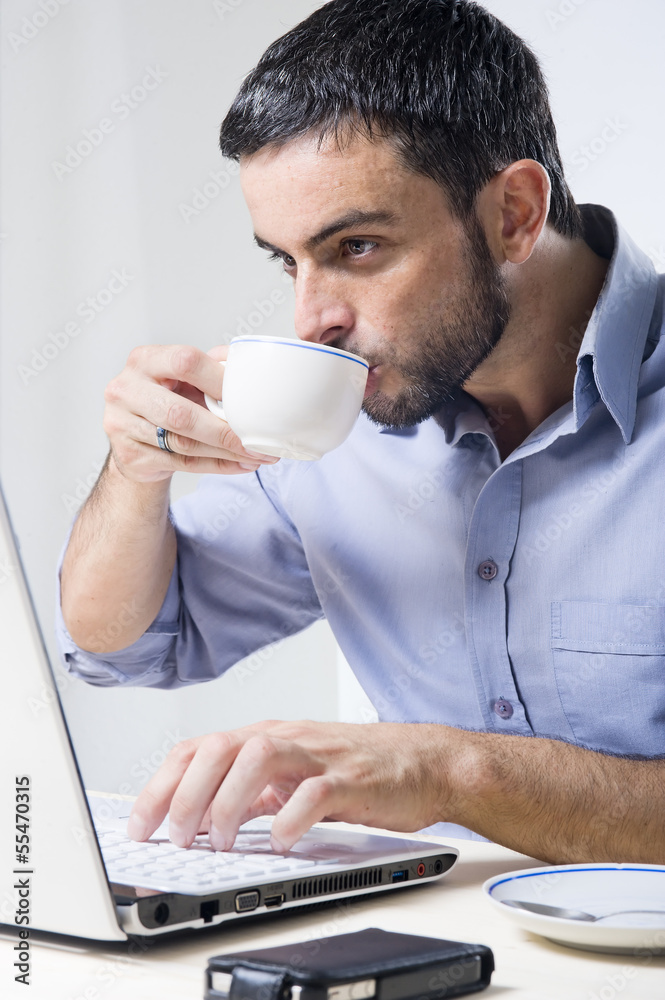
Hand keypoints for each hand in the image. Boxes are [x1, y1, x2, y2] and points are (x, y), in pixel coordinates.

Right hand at [103, 344, 277, 481]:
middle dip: (224, 430)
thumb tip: (246, 368)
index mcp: (144, 360)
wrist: (132, 436)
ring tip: (254, 455)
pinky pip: (181, 464)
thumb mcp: (182, 378)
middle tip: (256, 440)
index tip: (247, 397)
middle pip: (180, 414)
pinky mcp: (128, 455)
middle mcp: (126, 389)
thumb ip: (210, 369)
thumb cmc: (165, 399)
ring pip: (183, 444)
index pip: (185, 363)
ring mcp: (121, 424)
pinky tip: (239, 464)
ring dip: (225, 452)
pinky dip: (216, 465)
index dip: (218, 380)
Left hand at [126, 720, 454, 852]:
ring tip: (219, 841)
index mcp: (265, 737)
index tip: (140, 825)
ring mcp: (317, 755)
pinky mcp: (350, 779)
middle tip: (177, 838)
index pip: (198, 748)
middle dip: (186, 795)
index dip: (161, 786)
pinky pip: (313, 792)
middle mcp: (286, 739)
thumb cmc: (355, 769)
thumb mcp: (290, 775)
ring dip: (228, 802)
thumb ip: (249, 793)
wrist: (422, 762)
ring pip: (258, 758)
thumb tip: (198, 823)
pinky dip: (289, 819)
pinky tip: (279, 841)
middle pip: (219, 747)